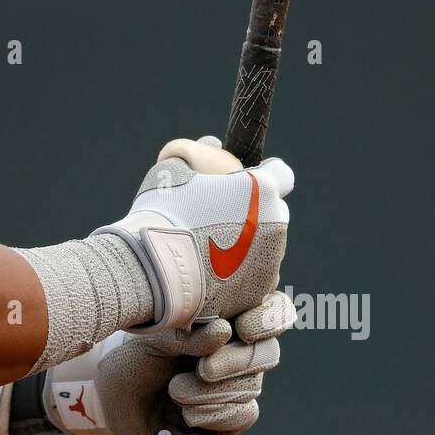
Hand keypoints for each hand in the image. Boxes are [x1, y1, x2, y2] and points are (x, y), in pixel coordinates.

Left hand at [41, 290, 295, 434]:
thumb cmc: (135, 358)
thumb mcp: (155, 340)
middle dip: (235, 364)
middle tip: (203, 370)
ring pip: (252, 388)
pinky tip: (188, 416)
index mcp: (229, 319)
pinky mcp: (230, 417)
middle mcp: (241, 351)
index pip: (273, 311)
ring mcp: (239, 385)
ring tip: (175, 392)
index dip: (268, 320)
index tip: (242, 329)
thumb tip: (224, 332)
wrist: (113, 400)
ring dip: (212, 394)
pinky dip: (216, 416)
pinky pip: (244, 416)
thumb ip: (188, 335)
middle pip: (267, 353)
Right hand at [95, 135, 292, 331]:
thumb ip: (195, 152)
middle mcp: (275, 226)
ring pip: (266, 248)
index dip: (267, 175)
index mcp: (261, 190)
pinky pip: (255, 278)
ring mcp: (270, 262)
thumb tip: (210, 142)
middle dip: (255, 213)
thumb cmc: (162, 214)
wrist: (152, 271)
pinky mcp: (259, 292)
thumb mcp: (171, 169)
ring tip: (209, 249)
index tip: (251, 182)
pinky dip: (240, 275)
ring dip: (247, 246)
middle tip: (221, 218)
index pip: (282, 174)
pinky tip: (211, 273)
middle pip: (274, 214)